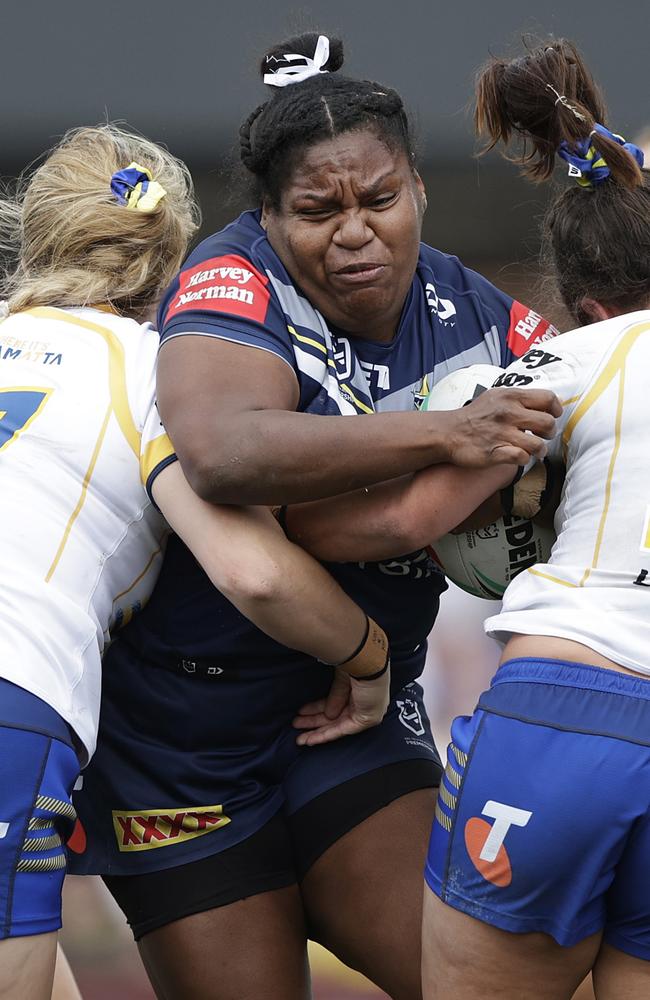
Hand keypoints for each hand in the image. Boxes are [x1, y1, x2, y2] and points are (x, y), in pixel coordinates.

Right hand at [293, 665, 390, 745]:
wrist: (368, 660)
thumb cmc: (358, 661)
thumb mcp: (340, 679)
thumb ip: (335, 696)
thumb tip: (328, 714)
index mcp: (361, 689)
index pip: (337, 703)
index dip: (318, 708)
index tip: (303, 711)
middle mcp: (365, 702)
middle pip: (336, 717)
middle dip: (315, 722)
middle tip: (298, 724)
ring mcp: (367, 712)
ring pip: (337, 726)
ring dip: (317, 732)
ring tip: (300, 737)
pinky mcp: (366, 719)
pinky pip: (342, 730)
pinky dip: (325, 735)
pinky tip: (311, 739)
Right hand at [436, 388, 561, 467]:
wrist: (448, 432)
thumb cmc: (474, 416)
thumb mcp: (496, 396)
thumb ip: (518, 398)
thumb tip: (543, 402)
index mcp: (510, 396)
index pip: (548, 398)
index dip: (555, 409)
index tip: (552, 416)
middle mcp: (508, 413)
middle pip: (547, 423)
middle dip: (549, 432)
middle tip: (543, 436)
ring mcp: (502, 433)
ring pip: (538, 444)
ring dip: (539, 450)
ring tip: (534, 450)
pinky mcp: (495, 452)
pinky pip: (522, 457)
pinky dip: (523, 459)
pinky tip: (519, 456)